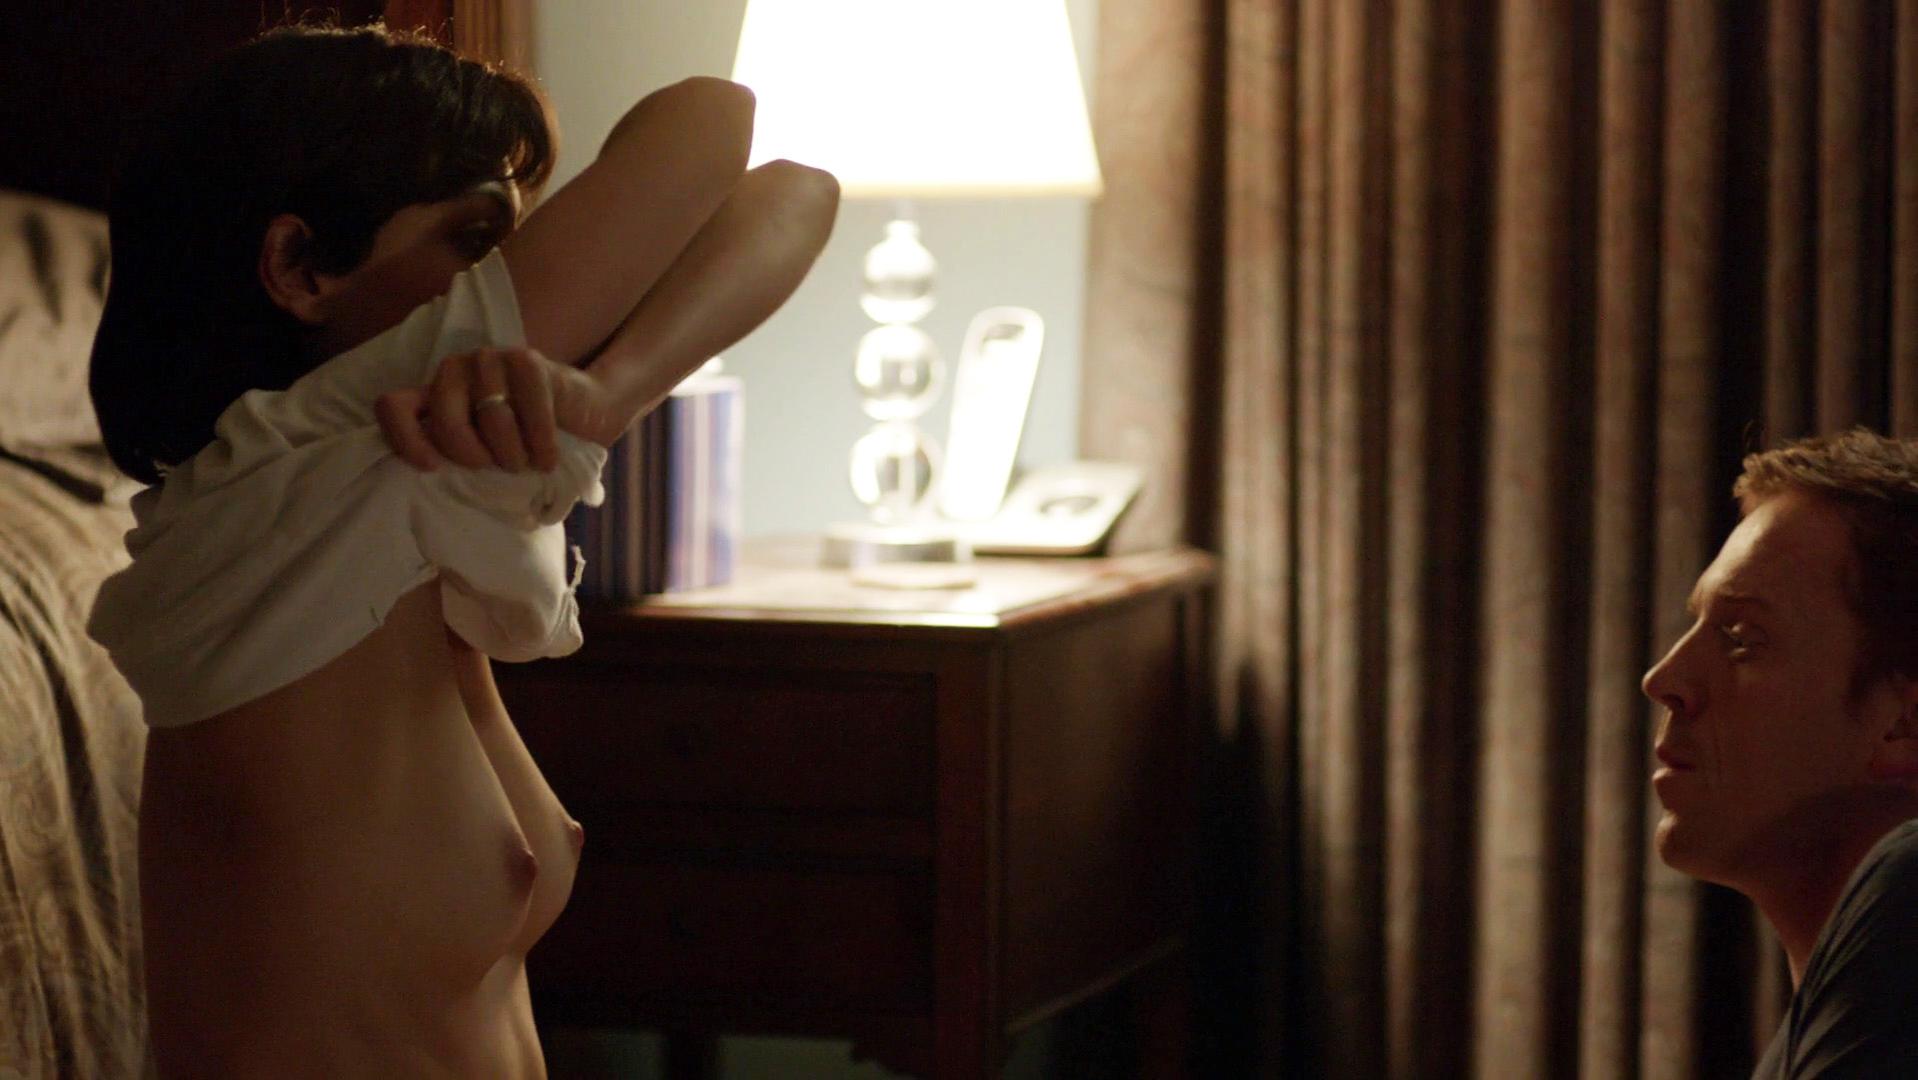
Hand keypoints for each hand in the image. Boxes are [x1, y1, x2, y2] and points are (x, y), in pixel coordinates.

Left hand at [376, 347, 562, 471]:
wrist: (586, 410)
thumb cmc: (527, 439)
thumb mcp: (483, 452)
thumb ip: (454, 456)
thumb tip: (434, 484)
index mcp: (435, 394)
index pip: (393, 406)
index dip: (405, 440)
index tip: (433, 467)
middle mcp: (454, 371)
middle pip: (445, 419)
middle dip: (473, 455)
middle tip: (497, 466)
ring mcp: (490, 360)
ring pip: (491, 417)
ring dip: (514, 453)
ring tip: (528, 462)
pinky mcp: (527, 362)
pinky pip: (529, 412)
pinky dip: (541, 444)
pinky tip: (548, 458)